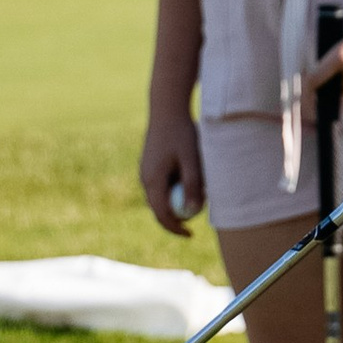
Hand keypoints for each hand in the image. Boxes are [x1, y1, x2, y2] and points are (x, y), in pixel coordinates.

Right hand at [140, 106, 203, 233]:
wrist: (167, 108)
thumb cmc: (182, 132)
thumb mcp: (191, 159)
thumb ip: (192, 185)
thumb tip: (193, 211)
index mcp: (152, 180)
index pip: (161, 215)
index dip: (176, 228)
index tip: (191, 235)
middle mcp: (144, 179)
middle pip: (159, 209)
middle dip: (177, 218)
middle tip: (196, 221)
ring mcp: (146, 172)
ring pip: (161, 197)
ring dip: (177, 200)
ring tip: (197, 187)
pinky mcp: (150, 166)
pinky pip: (162, 185)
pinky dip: (175, 187)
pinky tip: (188, 172)